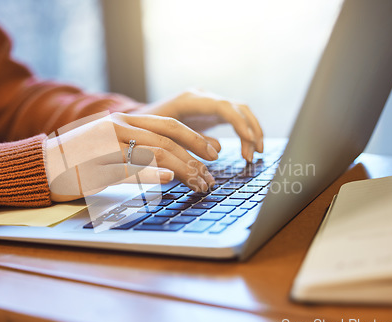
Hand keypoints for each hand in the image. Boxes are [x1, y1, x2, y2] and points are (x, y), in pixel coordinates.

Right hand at [44, 112, 217, 201]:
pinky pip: (130, 169)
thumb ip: (135, 146)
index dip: (195, 138)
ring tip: (198, 183)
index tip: (213, 151)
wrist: (41, 163)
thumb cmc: (78, 157)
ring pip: (154, 153)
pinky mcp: (97, 166)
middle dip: (195, 156)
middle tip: (211, 173)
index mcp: (123, 120)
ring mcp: (107, 146)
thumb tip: (168, 161)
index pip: (168, 125)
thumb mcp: (109, 144)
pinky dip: (151, 174)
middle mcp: (118, 128)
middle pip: (166, 140)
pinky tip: (168, 179)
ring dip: (182, 169)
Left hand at [131, 89, 263, 160]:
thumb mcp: (164, 137)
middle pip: (237, 106)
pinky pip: (234, 119)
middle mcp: (201, 96)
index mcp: (189, 100)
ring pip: (240, 111)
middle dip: (251, 129)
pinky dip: (243, 133)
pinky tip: (246, 150)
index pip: (222, 106)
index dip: (238, 123)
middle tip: (255, 152)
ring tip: (254, 154)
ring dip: (251, 131)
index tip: (249, 141)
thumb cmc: (145, 131)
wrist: (136, 122)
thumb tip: (217, 151)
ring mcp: (207, 102)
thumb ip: (189, 142)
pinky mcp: (210, 111)